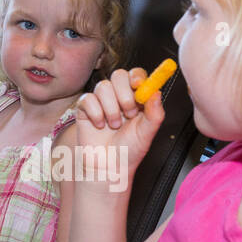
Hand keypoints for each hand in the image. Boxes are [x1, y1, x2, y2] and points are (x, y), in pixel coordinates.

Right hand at [74, 68, 165, 185]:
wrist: (108, 167)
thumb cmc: (129, 150)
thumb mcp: (147, 133)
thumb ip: (155, 113)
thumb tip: (156, 92)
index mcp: (136, 98)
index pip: (137, 75)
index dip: (137, 77)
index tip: (138, 86)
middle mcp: (119, 96)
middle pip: (119, 75)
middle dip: (124, 94)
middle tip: (129, 113)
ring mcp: (101, 101)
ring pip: (103, 86)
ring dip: (111, 108)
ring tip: (114, 125)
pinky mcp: (85, 108)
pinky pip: (88, 99)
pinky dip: (96, 113)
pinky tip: (100, 126)